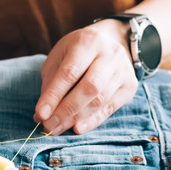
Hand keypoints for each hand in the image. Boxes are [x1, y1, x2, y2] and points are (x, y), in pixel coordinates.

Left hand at [35, 20, 137, 134]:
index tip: (40, 114)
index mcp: (88, 41)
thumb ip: (51, 82)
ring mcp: (123, 70)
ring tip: (58, 128)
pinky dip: (92, 121)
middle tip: (49, 126)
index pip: (70, 72)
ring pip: (100, 100)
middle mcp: (110, 54)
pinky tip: (77, 128)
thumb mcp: (60, 57)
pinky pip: (110, 108)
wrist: (110, 42)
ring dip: (76, 118)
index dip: (54, 95)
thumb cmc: (78, 52)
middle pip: (89, 87)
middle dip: (66, 110)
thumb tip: (42, 114)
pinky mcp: (130, 86)